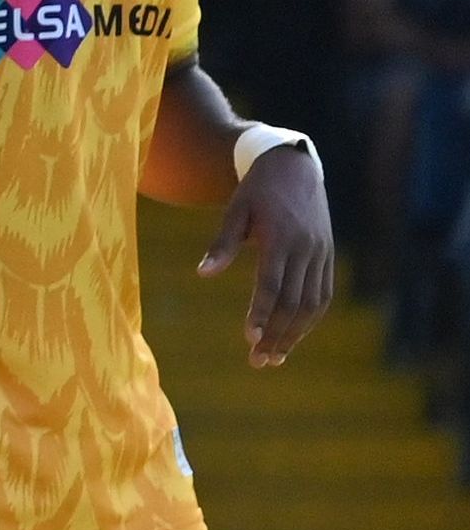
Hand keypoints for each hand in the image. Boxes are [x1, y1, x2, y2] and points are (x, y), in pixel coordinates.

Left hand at [199, 138, 336, 366]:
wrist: (294, 167)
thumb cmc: (255, 192)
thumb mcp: (234, 211)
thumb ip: (221, 244)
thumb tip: (203, 274)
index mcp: (280, 238)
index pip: (271, 285)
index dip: (261, 313)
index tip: (249, 338)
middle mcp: (306, 248)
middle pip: (293, 301)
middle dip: (276, 334)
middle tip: (258, 362)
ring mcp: (321, 253)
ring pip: (312, 302)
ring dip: (295, 333)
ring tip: (274, 358)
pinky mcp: (327, 255)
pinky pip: (323, 293)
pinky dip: (310, 318)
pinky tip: (294, 336)